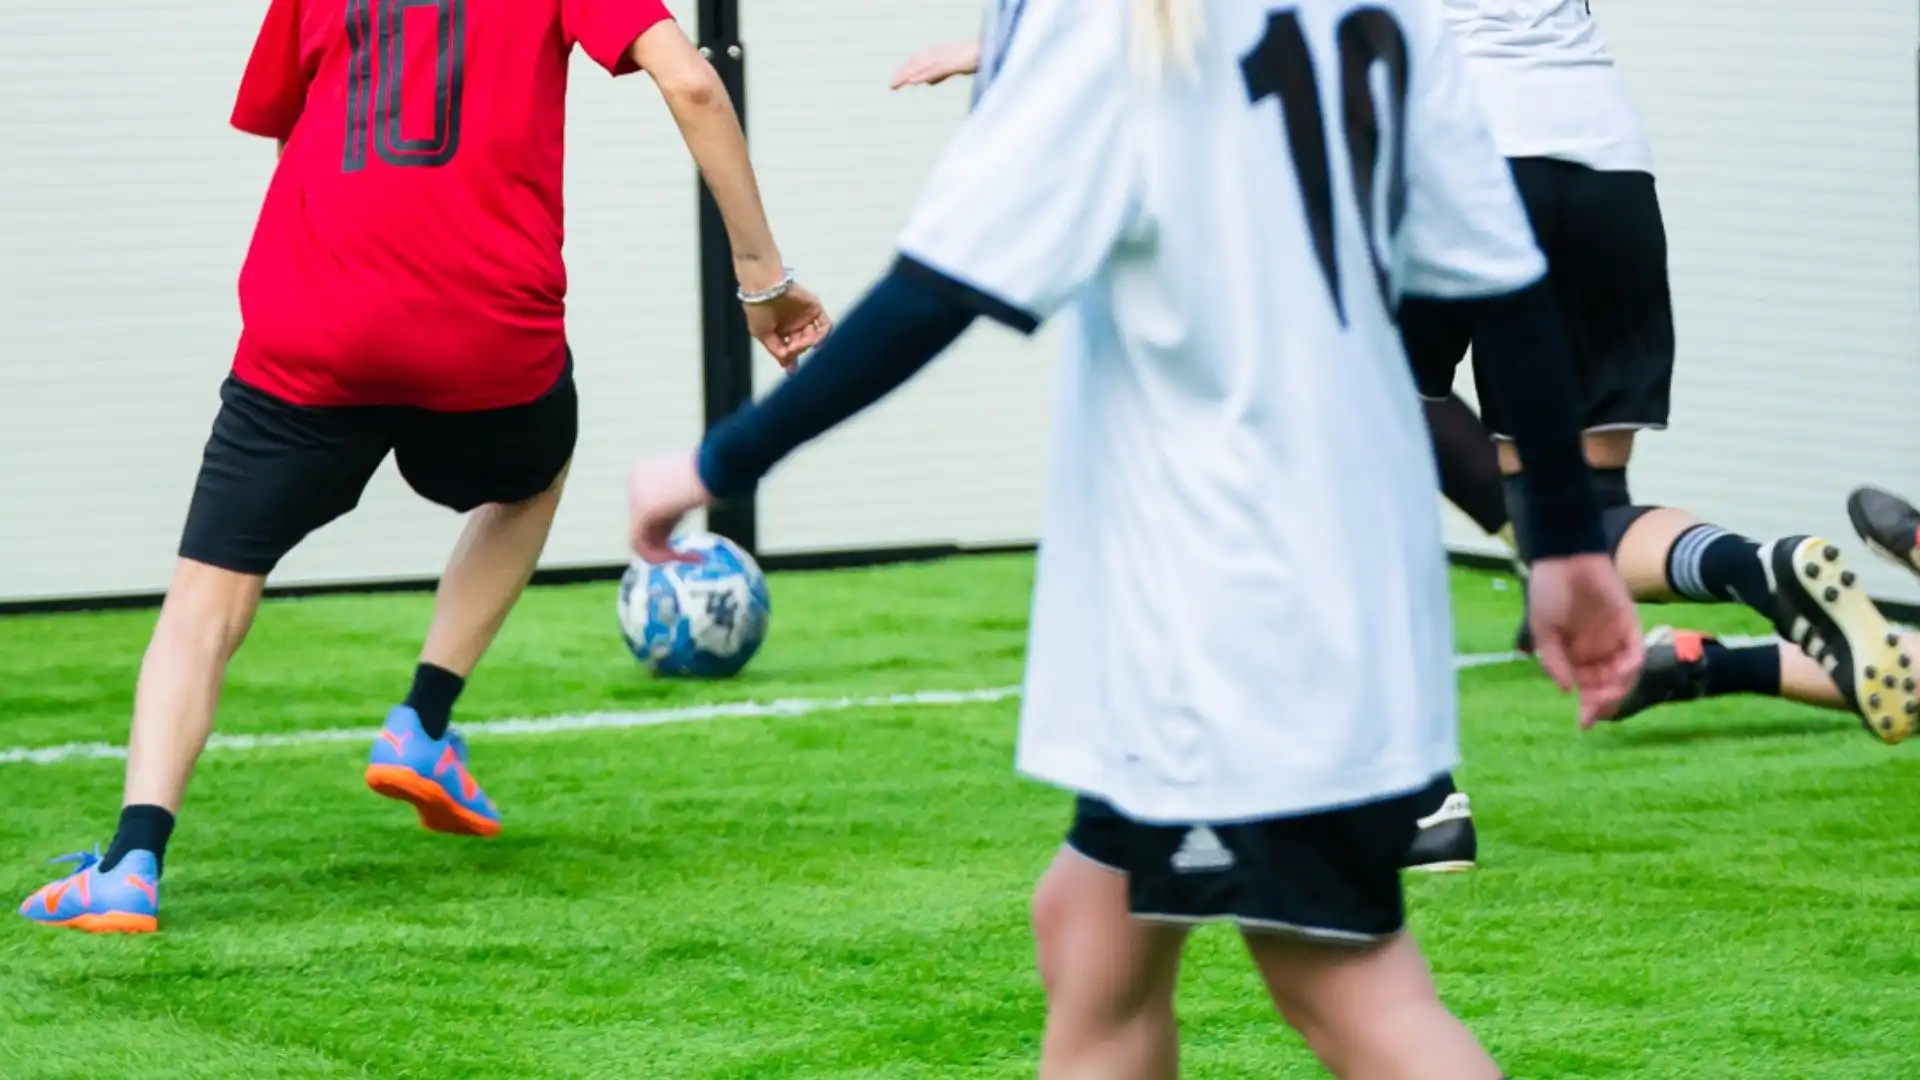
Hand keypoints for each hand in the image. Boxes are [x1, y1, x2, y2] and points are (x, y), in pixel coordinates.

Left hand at [627, 453, 714, 562]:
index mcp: (643, 471)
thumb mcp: (688, 488)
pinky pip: (639, 542)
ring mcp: (635, 494)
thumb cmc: (715, 472)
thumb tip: (670, 523)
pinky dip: (657, 556)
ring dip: (664, 553)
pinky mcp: (642, 510)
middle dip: (666, 541)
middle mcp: (634, 480)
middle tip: (690, 553)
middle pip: (644, 523)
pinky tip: (679, 558)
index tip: (688, 535)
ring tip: (691, 558)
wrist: (720, 465)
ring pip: (640, 536)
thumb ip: (673, 505)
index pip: (647, 510)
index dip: (668, 528)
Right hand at [742, 281, 829, 370]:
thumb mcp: (762, 335)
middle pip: (803, 344)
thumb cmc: (758, 309)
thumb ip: (776, 350)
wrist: (764, 286)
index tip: (793, 371)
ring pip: (814, 336)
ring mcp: (805, 317)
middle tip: (792, 349)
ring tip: (802, 343)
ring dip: (810, 343)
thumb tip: (786, 364)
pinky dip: (824, 334)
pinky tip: (816, 340)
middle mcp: (794, 325)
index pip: (790, 348)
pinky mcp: (815, 308)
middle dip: (798, 349)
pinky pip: (824, 324)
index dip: (792, 359)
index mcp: (780, 331)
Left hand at [890, 40, 980, 88]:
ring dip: (908, 75)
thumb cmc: (974, 58)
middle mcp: (939, 53)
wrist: (991, 50)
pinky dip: (923, 75)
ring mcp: (946, 57)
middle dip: (902, 74)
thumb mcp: (954, 67)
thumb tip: (926, 82)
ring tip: (896, 84)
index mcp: (938, 53)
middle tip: (891, 86)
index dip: (904, 71)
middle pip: (916, 62)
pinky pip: (935, 69)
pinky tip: (914, 81)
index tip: (894, 82)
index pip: (916, 61)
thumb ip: (939, 74)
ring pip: (922, 66)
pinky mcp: (953, 62)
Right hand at [1525, 553, 1645, 728]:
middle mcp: (1596, 651)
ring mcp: (1614, 638)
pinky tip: (1622, 669)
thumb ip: (1553, 661)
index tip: (1585, 724)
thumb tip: (1567, 690)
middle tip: (1597, 708)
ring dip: (1619, 687)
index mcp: (1573, 656)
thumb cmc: (1548, 592)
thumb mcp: (1542, 630)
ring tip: (1609, 692)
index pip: (1585, 689)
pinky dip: (1633, 663)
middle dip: (1604, 701)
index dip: (1588, 708)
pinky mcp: (1630, 623)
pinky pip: (1636, 650)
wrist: (1566, 558)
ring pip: (1624, 673)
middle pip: (1607, 686)